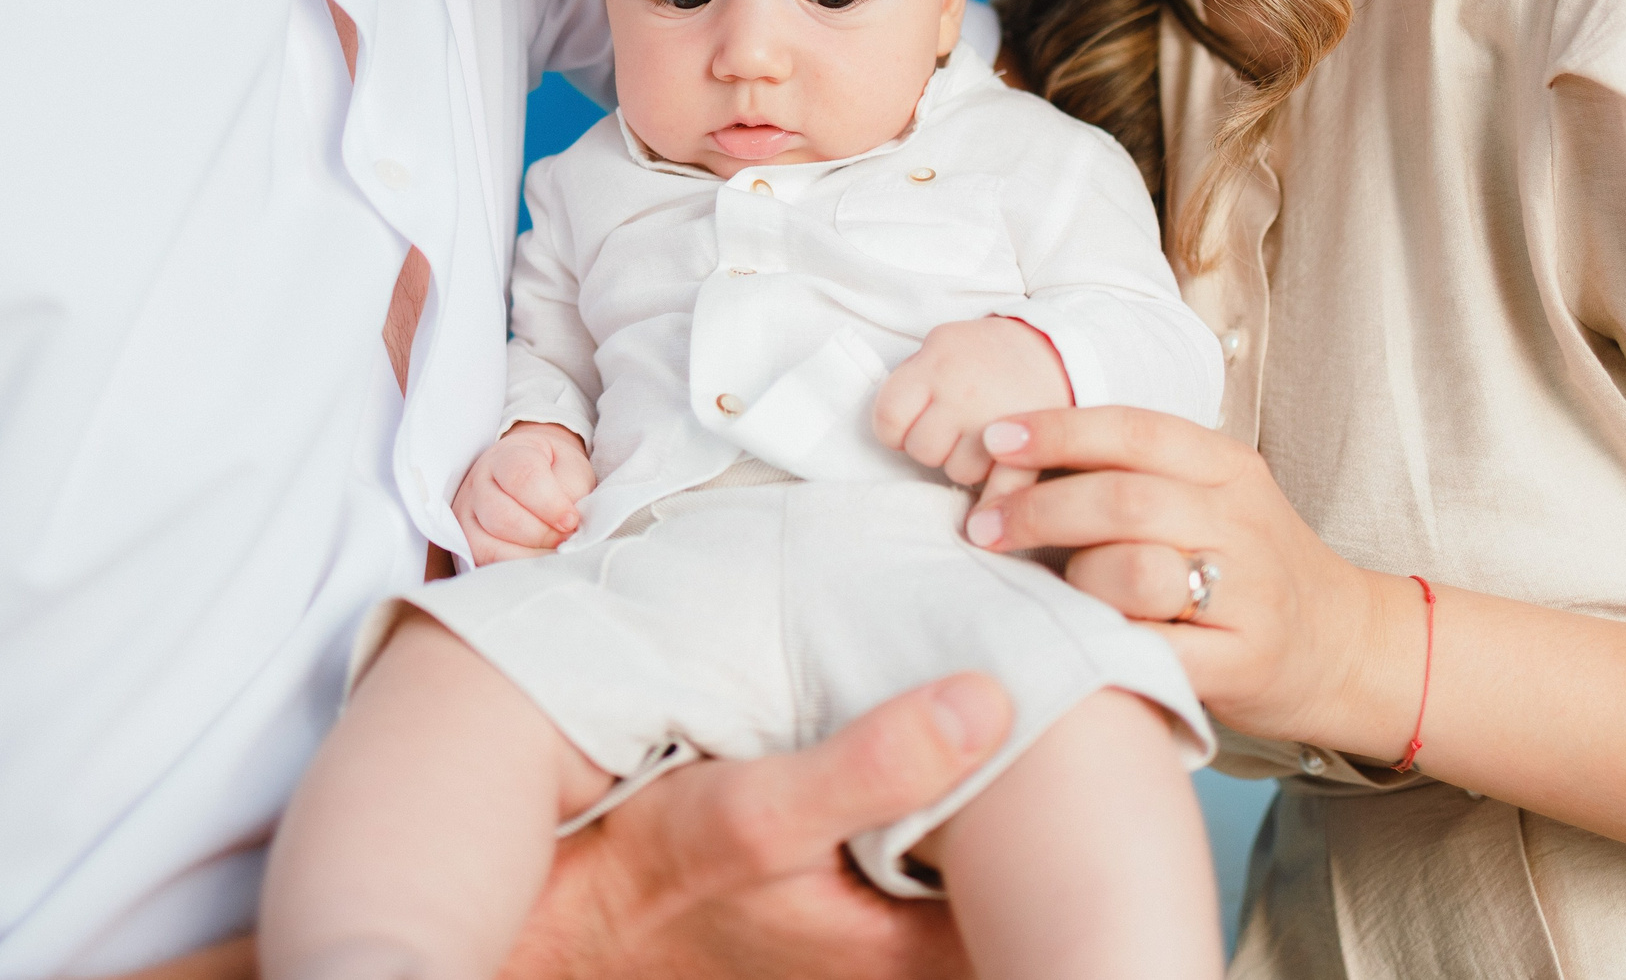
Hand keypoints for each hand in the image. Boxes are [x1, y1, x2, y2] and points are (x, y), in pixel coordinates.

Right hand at [453, 423, 596, 565]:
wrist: (532, 473)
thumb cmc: (554, 472)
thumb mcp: (570, 468)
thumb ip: (571, 492)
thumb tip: (568, 528)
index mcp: (507, 455)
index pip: (522, 477)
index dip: (551, 504)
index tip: (572, 520)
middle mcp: (479, 482)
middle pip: (503, 516)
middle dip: (541, 534)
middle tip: (565, 539)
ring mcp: (467, 513)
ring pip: (489, 544)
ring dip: (528, 555)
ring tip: (553, 552)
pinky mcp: (466, 541)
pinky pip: (484, 562)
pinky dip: (514, 567)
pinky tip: (535, 561)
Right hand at [501, 674, 1012, 979]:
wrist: (562, 902)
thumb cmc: (646, 873)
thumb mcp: (757, 811)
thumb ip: (873, 765)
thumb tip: (989, 701)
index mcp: (908, 948)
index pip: (1034, 883)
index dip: (1057, 800)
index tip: (1063, 712)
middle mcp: (903, 943)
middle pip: (1007, 857)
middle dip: (1021, 776)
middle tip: (1036, 681)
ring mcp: (875, 915)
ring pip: (962, 838)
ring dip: (971, 766)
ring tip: (984, 678)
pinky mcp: (843, 879)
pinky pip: (914, 825)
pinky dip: (923, 771)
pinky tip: (915, 706)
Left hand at [872, 318, 1069, 499]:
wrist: (1052, 351)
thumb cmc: (984, 355)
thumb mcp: (941, 346)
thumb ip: (913, 382)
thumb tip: (890, 431)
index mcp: (937, 363)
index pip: (889, 417)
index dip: (895, 428)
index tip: (910, 424)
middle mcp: (966, 392)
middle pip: (922, 450)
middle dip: (932, 446)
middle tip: (952, 431)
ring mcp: (1001, 423)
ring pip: (959, 473)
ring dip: (966, 465)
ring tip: (981, 442)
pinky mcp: (1034, 449)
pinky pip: (1003, 489)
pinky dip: (993, 504)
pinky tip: (986, 511)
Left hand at [962, 406, 1405, 748]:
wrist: (1346, 647)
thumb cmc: (1249, 568)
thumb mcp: (1208, 500)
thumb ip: (1134, 476)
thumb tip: (1016, 462)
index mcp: (1227, 467)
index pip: (1134, 430)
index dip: (1057, 430)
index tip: (994, 441)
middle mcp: (1241, 520)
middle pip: (1123, 499)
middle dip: (1038, 510)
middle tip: (982, 528)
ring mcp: (1248, 593)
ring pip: (1135, 571)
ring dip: (1077, 580)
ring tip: (1060, 594)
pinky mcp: (1244, 661)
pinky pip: (1154, 649)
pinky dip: (1108, 643)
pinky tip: (1084, 641)